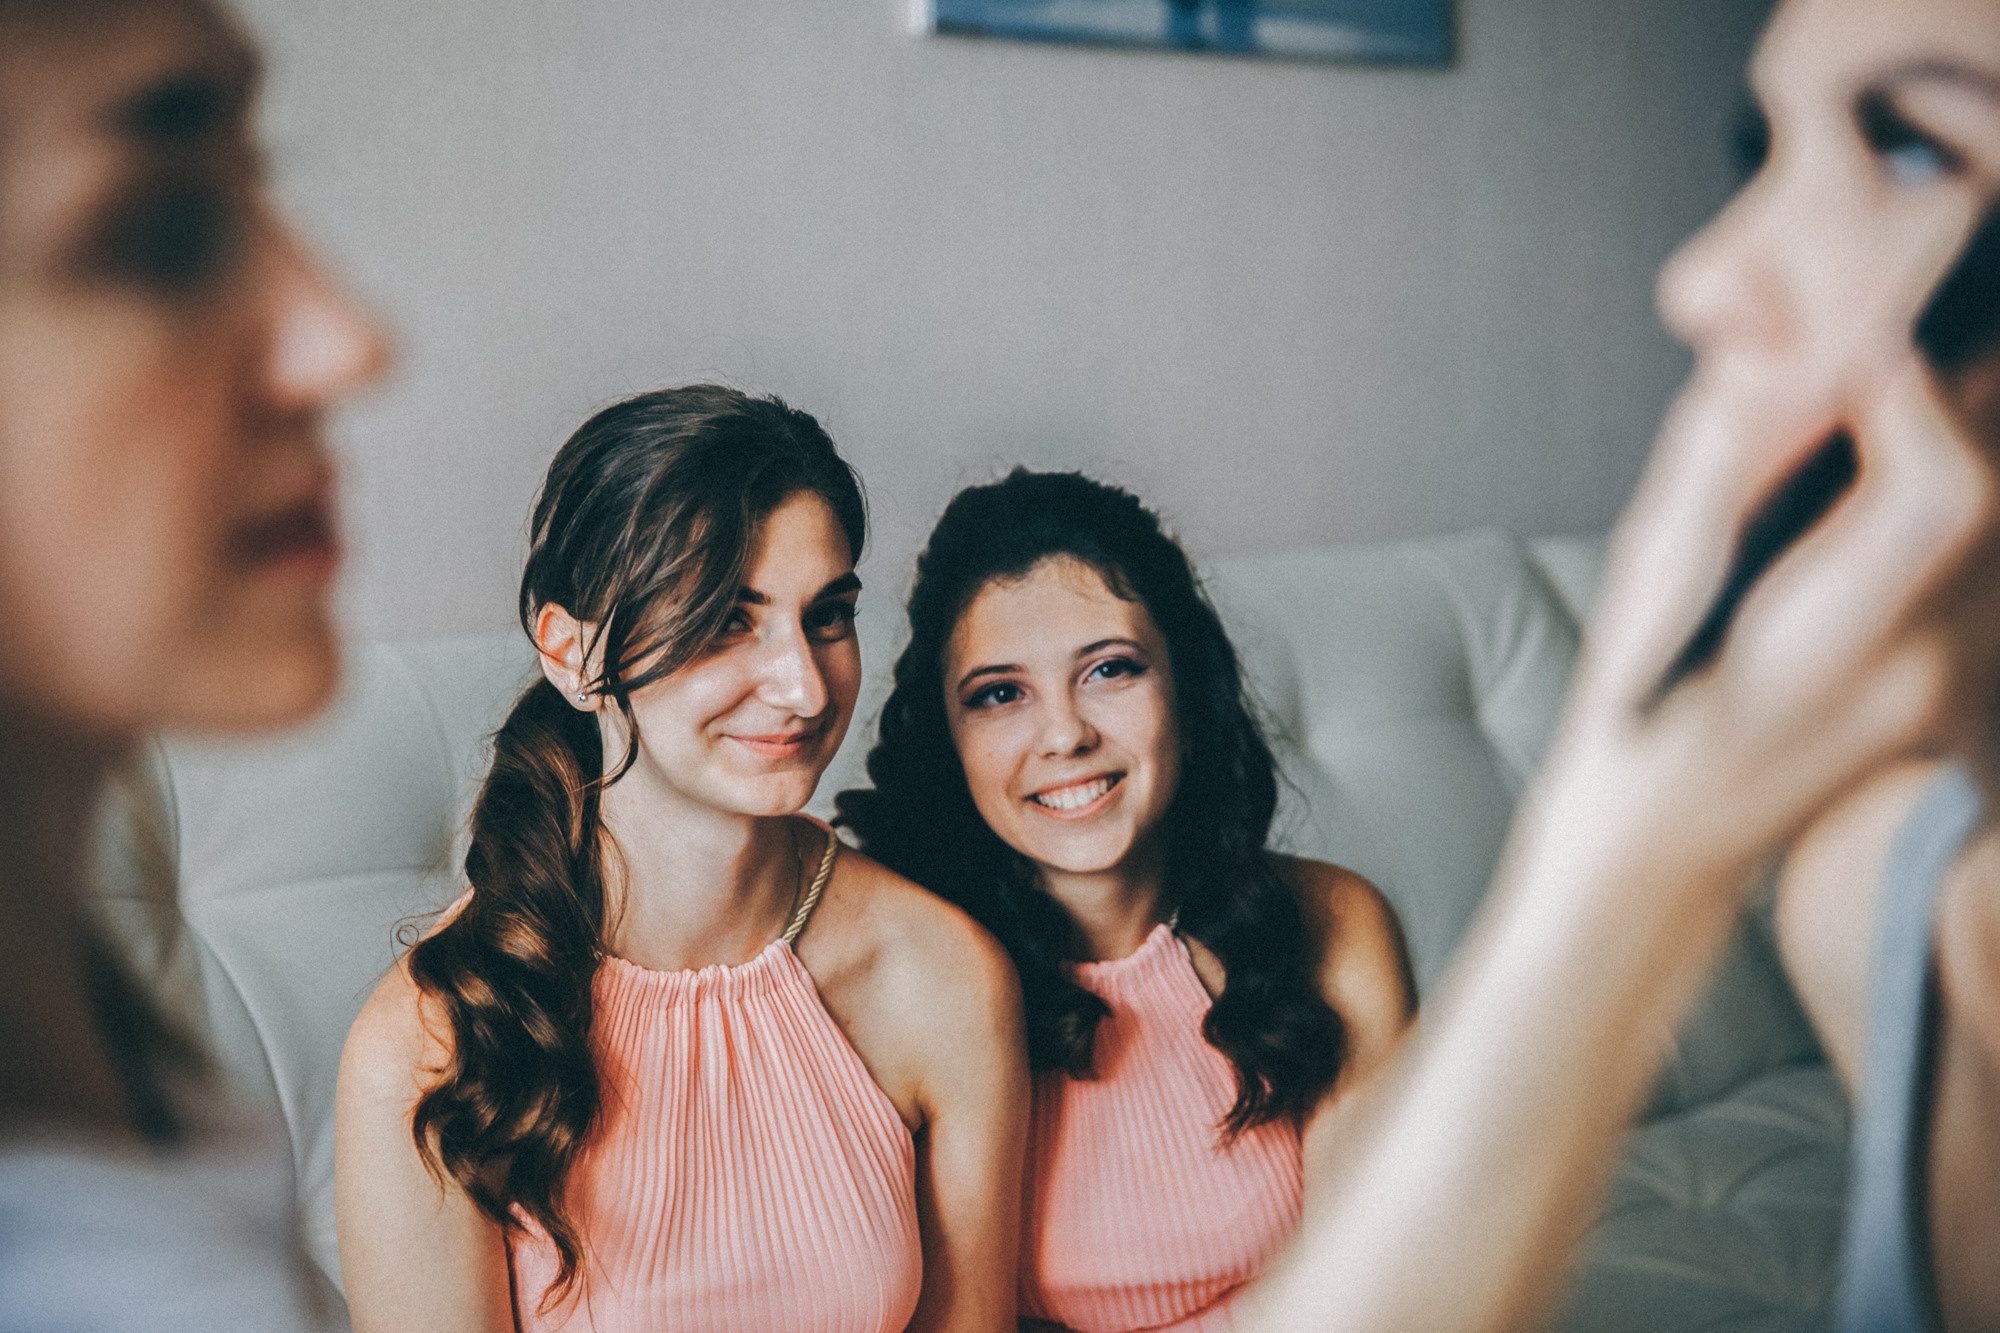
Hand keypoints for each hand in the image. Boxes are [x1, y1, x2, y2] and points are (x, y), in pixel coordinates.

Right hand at [1528, 352, 1993, 894]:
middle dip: (1941, 408)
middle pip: (1989, 493)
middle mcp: (1916, 669)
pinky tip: (1875, 491)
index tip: (1861, 353)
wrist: (1664, 845)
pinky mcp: (1955, 674)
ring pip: (1991, 520)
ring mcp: (1948, 681)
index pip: (1943, 495)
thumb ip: (1716, 461)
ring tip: (1875, 423)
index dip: (1915, 401)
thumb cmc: (1634, 717)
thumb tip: (1766, 351)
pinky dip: (1939, 504)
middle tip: (1872, 368)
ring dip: (1947, 449)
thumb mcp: (1647, 577)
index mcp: (1827, 647)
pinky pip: (1977, 558)